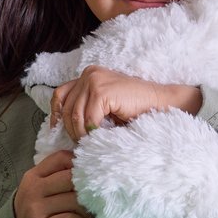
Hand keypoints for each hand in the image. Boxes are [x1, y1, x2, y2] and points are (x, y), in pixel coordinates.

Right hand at [13, 150, 89, 217]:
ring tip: (86, 210)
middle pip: (70, 179)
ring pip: (74, 200)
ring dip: (85, 207)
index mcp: (34, 175)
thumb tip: (89, 165)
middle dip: (86, 187)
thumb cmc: (36, 204)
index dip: (78, 163)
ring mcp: (35, 209)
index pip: (61, 158)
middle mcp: (33, 189)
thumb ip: (58, 173)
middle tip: (91, 195)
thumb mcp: (40, 184)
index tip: (86, 174)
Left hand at [50, 65, 201, 142]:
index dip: (55, 114)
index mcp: (89, 75)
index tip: (57, 130)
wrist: (161, 103)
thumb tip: (65, 127)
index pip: (61, 94)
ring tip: (89, 143)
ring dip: (81, 133)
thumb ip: (87, 108)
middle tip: (80, 143)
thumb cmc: (136, 108)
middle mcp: (89, 74)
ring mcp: (95, 81)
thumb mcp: (106, 106)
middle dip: (70, 129)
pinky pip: (88, 119)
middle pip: (66, 107)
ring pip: (75, 115)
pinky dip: (91, 132)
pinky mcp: (102, 92)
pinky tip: (100, 137)